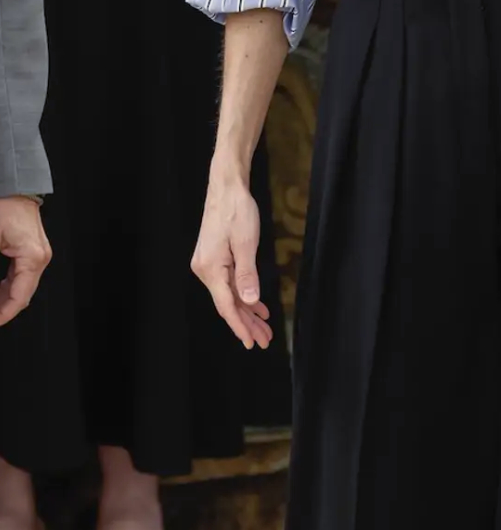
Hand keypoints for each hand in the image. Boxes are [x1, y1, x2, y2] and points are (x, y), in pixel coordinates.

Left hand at [0, 197, 51, 326]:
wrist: (14, 184)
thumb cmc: (4, 204)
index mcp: (33, 257)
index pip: (20, 297)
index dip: (4, 314)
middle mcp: (40, 257)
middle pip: (22, 294)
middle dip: (4, 307)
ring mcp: (38, 253)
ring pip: (22, 286)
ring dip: (5, 297)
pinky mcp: (32, 249)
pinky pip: (22, 275)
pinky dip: (8, 286)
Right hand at [191, 171, 273, 350]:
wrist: (226, 187)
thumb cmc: (236, 210)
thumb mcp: (246, 243)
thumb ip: (247, 274)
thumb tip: (250, 301)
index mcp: (210, 268)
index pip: (227, 306)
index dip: (240, 326)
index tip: (252, 342)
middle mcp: (205, 270)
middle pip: (228, 304)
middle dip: (247, 324)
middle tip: (265, 340)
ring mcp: (209, 265)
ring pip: (230, 296)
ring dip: (248, 312)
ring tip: (265, 328)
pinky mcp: (215, 259)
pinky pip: (230, 283)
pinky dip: (245, 296)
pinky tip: (258, 306)